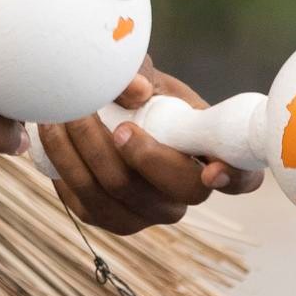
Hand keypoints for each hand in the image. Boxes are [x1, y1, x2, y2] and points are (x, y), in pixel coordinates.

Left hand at [39, 65, 260, 236]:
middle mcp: (186, 193)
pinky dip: (64, 169)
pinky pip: (86, 204)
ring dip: (83, 153)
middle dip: (139, 155)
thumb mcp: (144, 77)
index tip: (212, 170)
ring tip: (59, 117)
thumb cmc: (137, 94)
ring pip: (119, 196)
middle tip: (110, 122)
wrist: (100, 114)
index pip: (243, 179)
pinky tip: (51, 139)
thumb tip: (137, 89)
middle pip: (175, 190)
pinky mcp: (113, 220)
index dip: (235, 178)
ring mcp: (150, 213)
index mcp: (211, 157)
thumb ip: (139, 75)